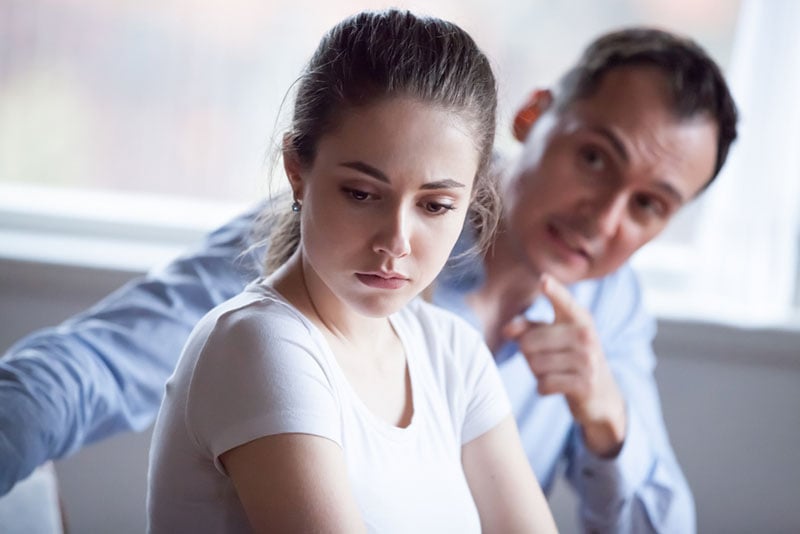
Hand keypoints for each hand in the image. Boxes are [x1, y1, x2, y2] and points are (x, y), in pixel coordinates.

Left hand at [503, 273, 627, 457]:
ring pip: (535, 364)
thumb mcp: (553, 338)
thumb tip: (506, 330)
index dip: (553, 291)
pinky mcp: (584, 383)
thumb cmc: (570, 359)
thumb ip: (528, 327)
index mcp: (578, 317)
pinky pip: (544, 383)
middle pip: (529, 342)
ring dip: (537, 373)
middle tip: (546, 359)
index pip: (563, 301)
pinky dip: (543, 388)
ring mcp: (587, 359)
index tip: (544, 279)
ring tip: (554, 372)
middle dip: (528, 354)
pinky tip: (555, 386)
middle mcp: (585, 335)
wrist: (601, 395)